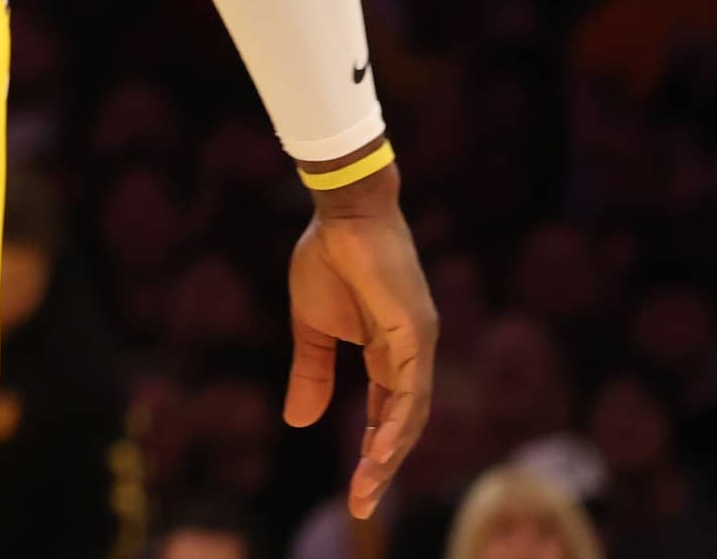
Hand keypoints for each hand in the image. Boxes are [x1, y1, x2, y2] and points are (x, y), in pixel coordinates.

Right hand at [285, 173, 438, 519]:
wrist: (341, 212)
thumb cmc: (327, 257)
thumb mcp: (310, 325)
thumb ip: (310, 372)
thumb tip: (297, 421)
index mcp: (389, 350)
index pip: (388, 413)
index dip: (373, 449)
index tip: (356, 487)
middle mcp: (412, 353)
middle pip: (404, 422)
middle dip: (382, 465)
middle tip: (361, 505)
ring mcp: (419, 343)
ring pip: (411, 414)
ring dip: (390, 455)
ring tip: (366, 488)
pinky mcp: (416, 333)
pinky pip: (411, 391)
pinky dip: (398, 425)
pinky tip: (381, 451)